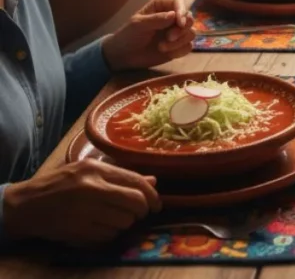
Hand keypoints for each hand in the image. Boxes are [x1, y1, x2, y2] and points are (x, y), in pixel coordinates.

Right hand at [3, 159, 160, 244]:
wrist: (27, 205)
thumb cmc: (61, 183)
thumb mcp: (89, 170)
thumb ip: (121, 176)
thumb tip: (152, 182)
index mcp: (96, 171)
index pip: (136, 183)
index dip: (152, 196)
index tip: (156, 204)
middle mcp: (92, 190)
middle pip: (134, 204)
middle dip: (142, 211)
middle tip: (139, 213)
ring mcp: (84, 212)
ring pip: (124, 222)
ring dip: (126, 223)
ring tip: (116, 218)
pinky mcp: (78, 232)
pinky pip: (108, 236)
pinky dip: (111, 234)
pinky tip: (102, 227)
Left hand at [101, 0, 194, 70]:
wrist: (123, 56)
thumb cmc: (128, 35)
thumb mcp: (138, 25)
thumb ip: (156, 19)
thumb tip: (174, 15)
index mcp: (162, 6)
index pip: (179, 3)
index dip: (182, 11)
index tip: (180, 23)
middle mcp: (172, 17)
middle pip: (190, 18)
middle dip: (182, 29)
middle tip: (169, 37)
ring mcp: (176, 32)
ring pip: (191, 33)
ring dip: (179, 41)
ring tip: (162, 47)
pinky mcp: (178, 46)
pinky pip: (188, 46)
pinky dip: (180, 50)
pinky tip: (168, 53)